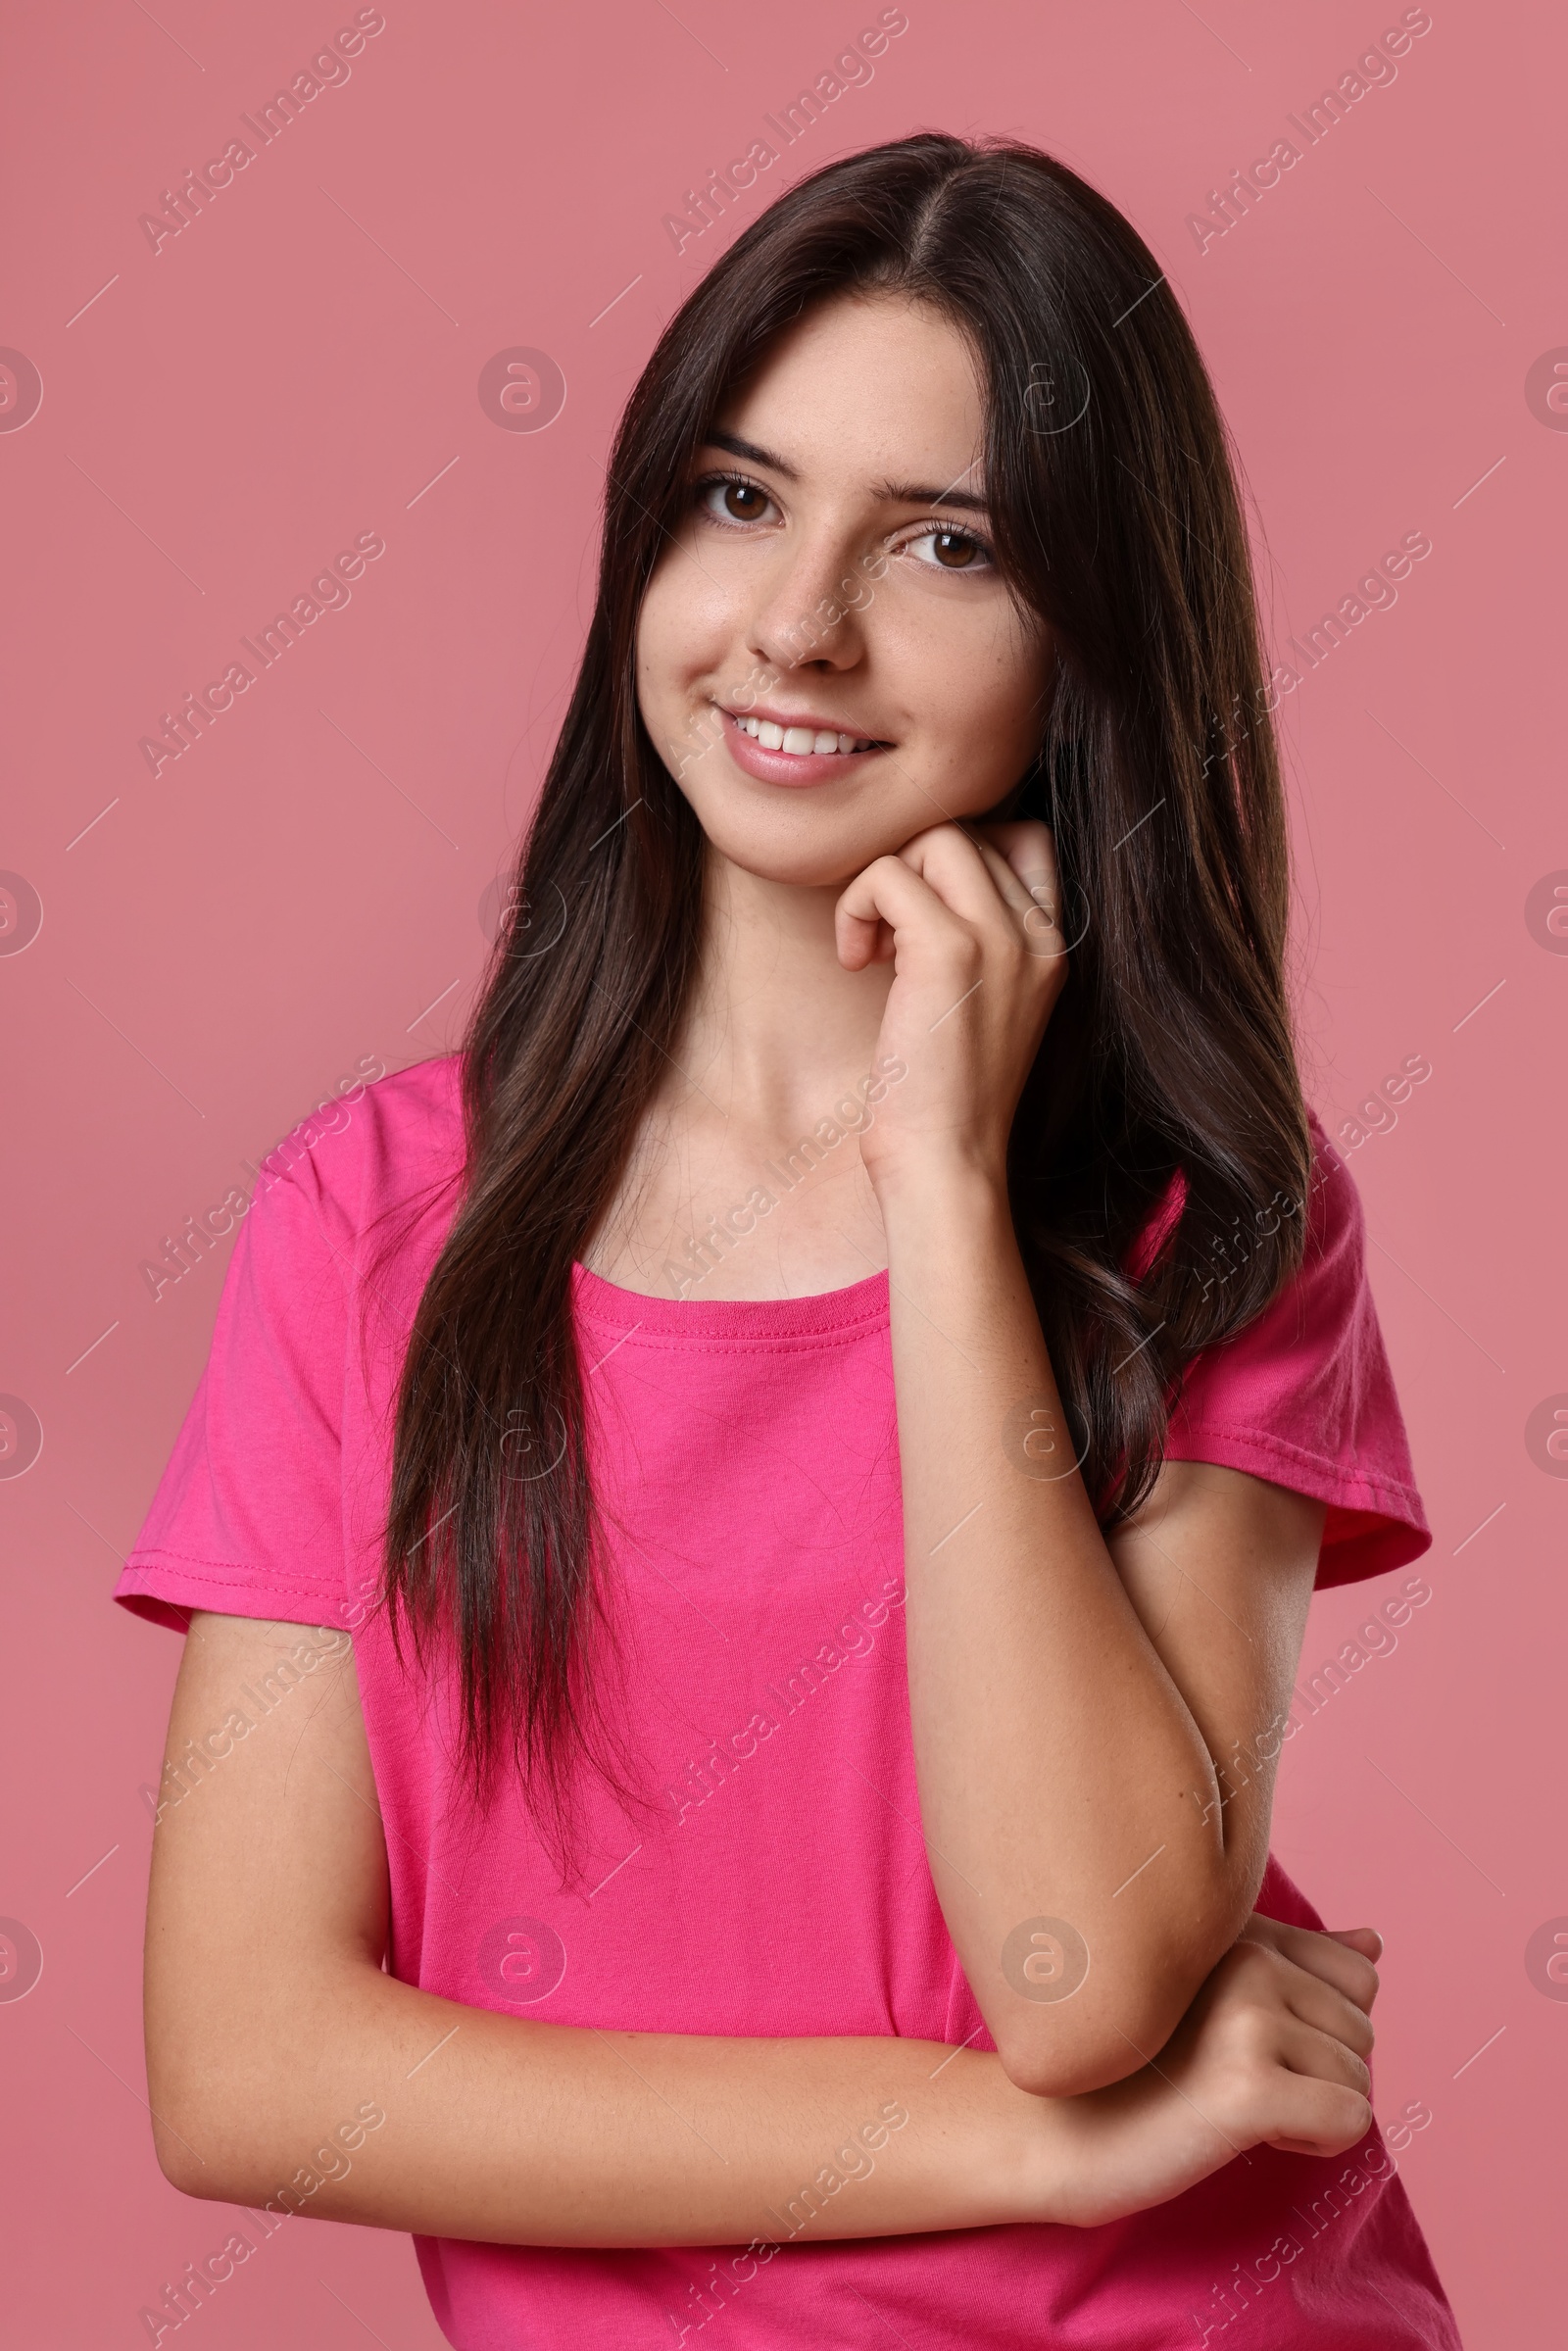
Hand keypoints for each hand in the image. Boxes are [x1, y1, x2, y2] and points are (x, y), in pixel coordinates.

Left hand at [834, 819, 1068, 1194]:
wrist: (947, 1164)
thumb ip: (976, 941)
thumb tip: (917, 876)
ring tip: (873, 950)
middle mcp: (1037, 935)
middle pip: (967, 832)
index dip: (960, 857)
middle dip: (910, 871)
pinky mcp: (949, 951)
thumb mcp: (983, 1007)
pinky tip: (856, 963)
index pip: (1023, 838)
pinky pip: (888, 875)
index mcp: (1053, 947)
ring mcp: (1000, 939)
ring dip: (883, 882)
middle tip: (886, 942)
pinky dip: (857, 907)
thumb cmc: (947, 1098)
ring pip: (932, 839)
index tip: (921, 918)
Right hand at [1037, 1913, 1381, 2227]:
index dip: (1322, 2027)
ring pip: (1360, 2080)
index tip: (1254, 2045)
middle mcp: (1246, 1959)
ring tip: (1232, 2106)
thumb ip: (1296, 1965)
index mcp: (1238, 1932)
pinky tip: (1249, 2135)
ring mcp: (1246, 2019)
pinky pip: (1351, 2121)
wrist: (1051, 2130)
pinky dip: (1315, 2144)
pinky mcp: (1248, 2088)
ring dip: (1311, 2111)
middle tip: (1233, 2084)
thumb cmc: (1135, 2069)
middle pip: (1363, 2032)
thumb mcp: (1218, 1998)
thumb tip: (1375, 1942)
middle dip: (1317, 2075)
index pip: (1359, 1974)